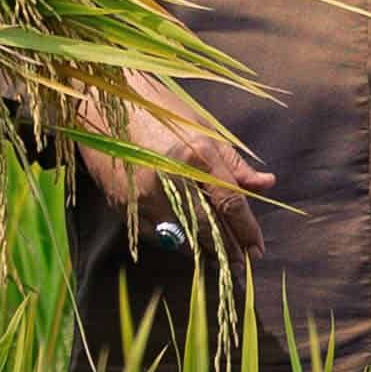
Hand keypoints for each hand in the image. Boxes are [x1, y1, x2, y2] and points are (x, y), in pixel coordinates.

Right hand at [92, 73, 271, 253]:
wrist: (104, 104)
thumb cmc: (159, 110)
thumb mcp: (203, 128)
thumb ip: (233, 163)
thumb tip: (266, 185)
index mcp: (196, 154)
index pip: (230, 203)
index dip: (247, 230)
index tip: (258, 249)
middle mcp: (172, 179)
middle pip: (209, 228)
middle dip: (229, 251)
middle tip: (242, 267)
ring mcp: (144, 195)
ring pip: (182, 238)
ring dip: (203, 249)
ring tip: (220, 256)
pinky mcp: (124, 206)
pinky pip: (156, 234)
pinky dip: (173, 239)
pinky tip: (185, 239)